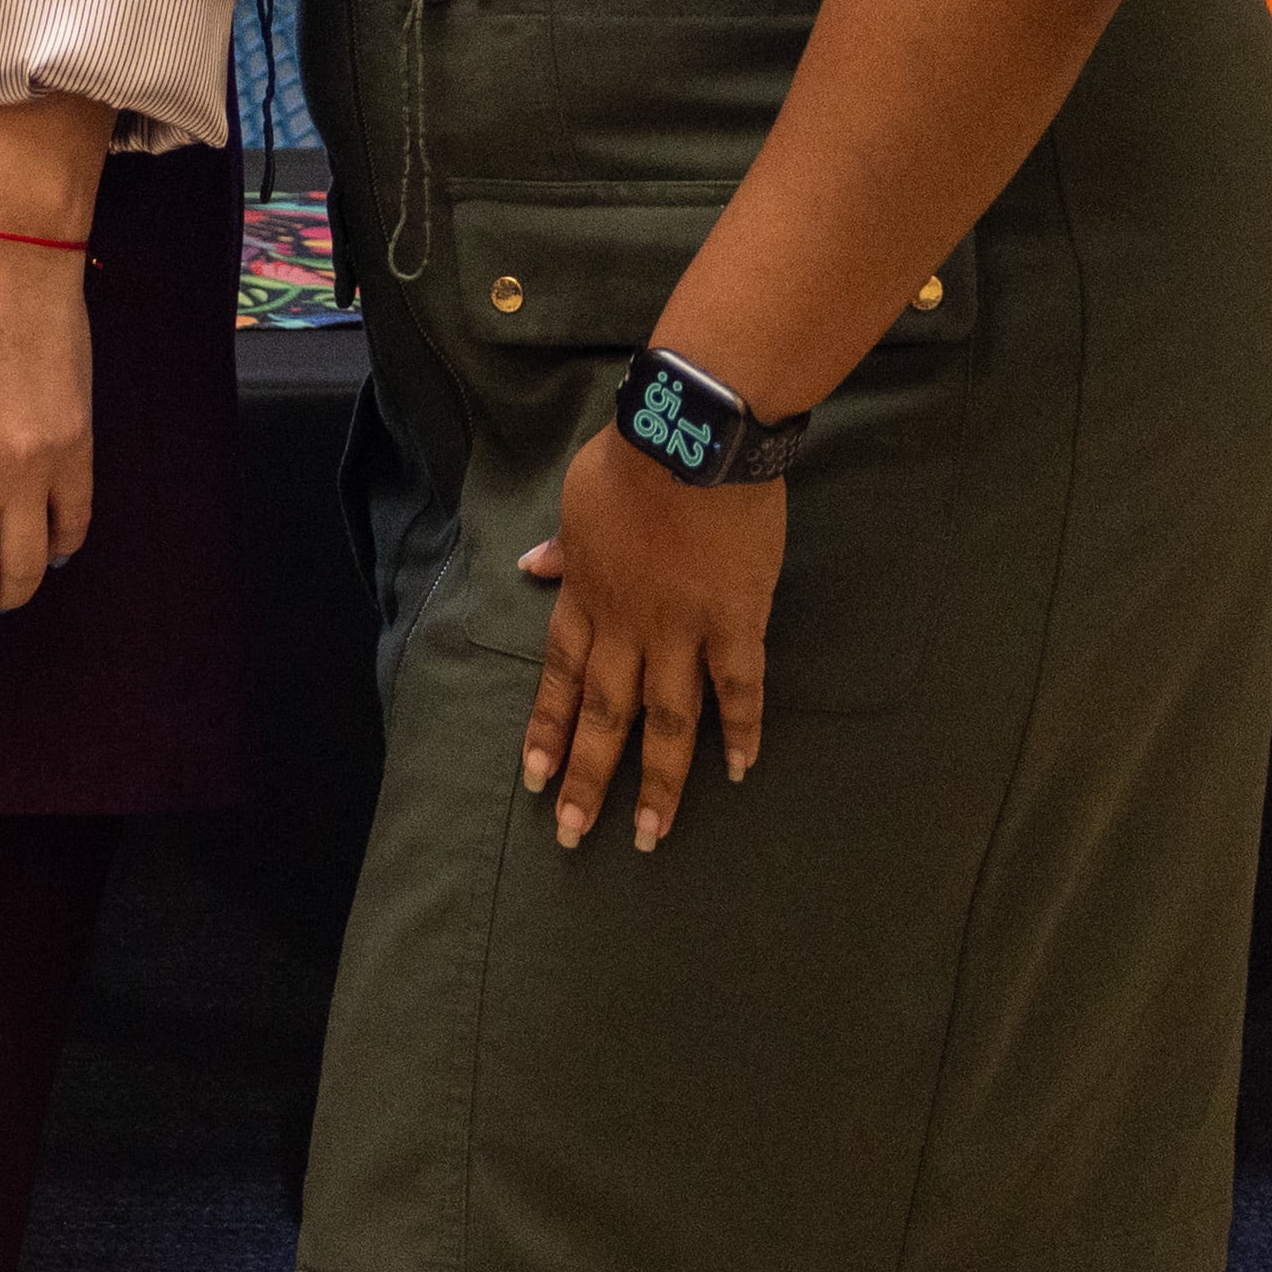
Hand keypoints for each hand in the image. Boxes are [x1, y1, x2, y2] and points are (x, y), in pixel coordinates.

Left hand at [517, 429, 787, 849]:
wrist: (690, 436)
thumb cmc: (631, 461)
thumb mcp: (576, 504)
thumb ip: (561, 549)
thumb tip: (531, 568)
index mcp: (586, 598)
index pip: (557, 676)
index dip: (546, 730)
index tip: (532, 779)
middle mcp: (627, 626)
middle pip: (604, 714)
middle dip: (586, 777)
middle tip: (572, 835)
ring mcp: (682, 629)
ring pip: (666, 720)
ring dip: (656, 780)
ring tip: (650, 834)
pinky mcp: (737, 620)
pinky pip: (739, 687)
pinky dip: (741, 730)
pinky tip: (741, 772)